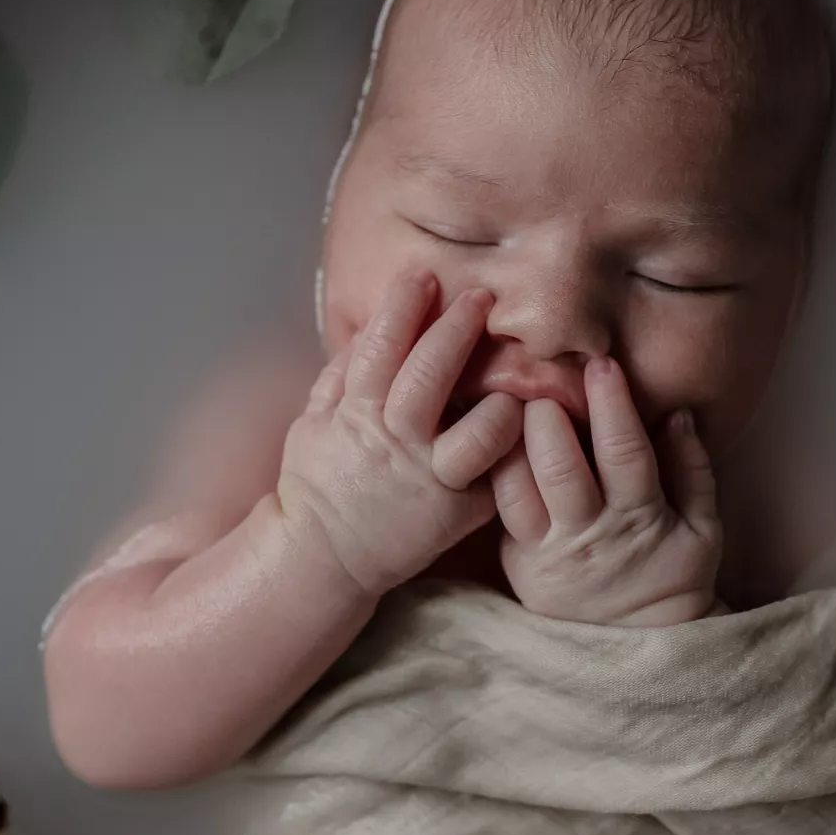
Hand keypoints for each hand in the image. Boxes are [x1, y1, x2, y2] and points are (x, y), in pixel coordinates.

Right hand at [275, 270, 523, 597]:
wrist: (323, 559)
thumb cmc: (319, 485)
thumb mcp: (313, 425)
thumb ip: (339, 378)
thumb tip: (364, 332)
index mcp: (356, 415)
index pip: (380, 348)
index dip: (402, 307)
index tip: (421, 275)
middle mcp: (397, 443)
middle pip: (432, 374)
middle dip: (457, 328)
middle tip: (480, 297)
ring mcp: (432, 479)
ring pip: (481, 432)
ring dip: (499, 400)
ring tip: (509, 382)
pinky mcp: (458, 513)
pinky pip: (497, 476)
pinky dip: (511, 451)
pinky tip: (523, 428)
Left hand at [492, 356, 720, 626]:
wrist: (639, 648)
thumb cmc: (674, 574)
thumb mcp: (704, 529)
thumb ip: (694, 470)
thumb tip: (678, 413)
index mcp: (638, 519)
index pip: (624, 453)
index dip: (612, 406)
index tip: (602, 364)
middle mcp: (586, 534)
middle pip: (558, 468)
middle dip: (546, 418)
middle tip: (540, 380)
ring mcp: (545, 551)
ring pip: (515, 489)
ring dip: (508, 441)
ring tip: (507, 402)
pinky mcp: (515, 563)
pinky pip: (498, 512)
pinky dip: (492, 471)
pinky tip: (489, 436)